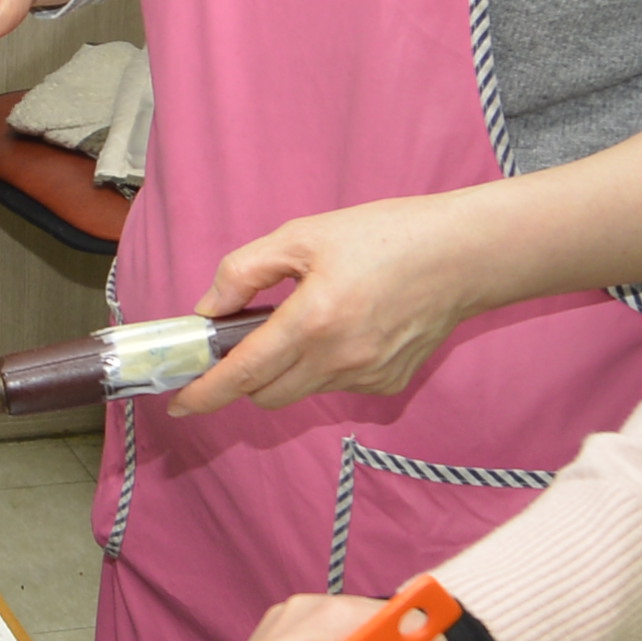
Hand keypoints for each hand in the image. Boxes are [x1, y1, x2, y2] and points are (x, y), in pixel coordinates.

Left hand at [175, 194, 512, 418]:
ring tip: (308, 320)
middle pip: (266, 395)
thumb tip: (208, 310)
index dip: (205, 393)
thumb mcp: (303, 236)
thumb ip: (244, 272)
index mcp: (312, 321)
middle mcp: (339, 360)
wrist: (462, 256)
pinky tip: (347, 328)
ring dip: (287, 369)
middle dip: (244, 379)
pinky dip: (324, 367)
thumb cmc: (385, 236)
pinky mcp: (388, 384)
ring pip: (302, 391)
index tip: (179, 404)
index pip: (243, 374)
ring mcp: (366, 378)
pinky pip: (337, 386)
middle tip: (243, 343)